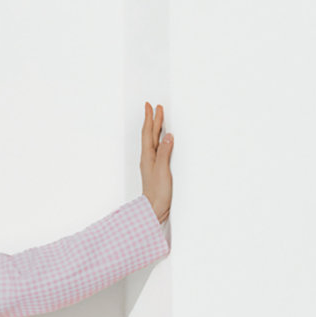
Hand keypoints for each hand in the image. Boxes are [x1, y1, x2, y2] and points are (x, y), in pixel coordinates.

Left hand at [140, 101, 172, 223]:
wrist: (154, 210)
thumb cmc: (157, 193)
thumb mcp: (162, 170)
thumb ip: (164, 152)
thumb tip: (167, 136)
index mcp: (148, 157)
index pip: (148, 133)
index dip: (150, 119)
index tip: (150, 106)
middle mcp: (148, 159)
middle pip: (150, 135)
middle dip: (153, 121)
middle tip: (154, 107)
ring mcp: (152, 165)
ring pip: (153, 142)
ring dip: (155, 129)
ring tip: (158, 119)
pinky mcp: (157, 170)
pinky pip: (158, 149)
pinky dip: (160, 140)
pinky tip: (163, 141)